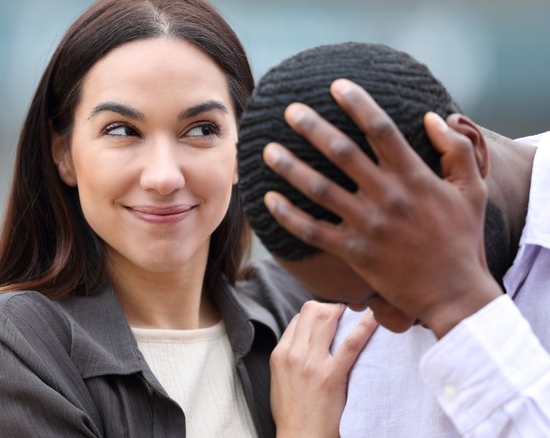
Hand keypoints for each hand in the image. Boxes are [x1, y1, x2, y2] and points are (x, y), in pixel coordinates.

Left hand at [263, 79, 501, 336]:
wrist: (454, 293)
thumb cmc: (462, 239)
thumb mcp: (473, 190)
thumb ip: (457, 150)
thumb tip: (432, 117)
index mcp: (414, 176)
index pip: (380, 129)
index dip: (357, 103)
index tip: (336, 85)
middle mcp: (386, 195)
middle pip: (340, 152)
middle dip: (312, 127)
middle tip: (289, 109)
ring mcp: (366, 224)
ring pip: (319, 189)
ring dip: (290, 167)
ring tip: (268, 150)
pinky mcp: (352, 251)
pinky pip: (312, 230)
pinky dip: (288, 215)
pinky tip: (269, 199)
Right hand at [271, 301, 376, 437]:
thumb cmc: (292, 414)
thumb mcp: (279, 379)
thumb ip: (290, 357)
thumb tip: (305, 342)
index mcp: (280, 354)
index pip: (298, 319)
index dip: (316, 315)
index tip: (331, 320)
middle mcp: (293, 354)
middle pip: (311, 311)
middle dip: (331, 306)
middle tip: (348, 312)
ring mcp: (311, 363)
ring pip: (327, 317)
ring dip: (345, 310)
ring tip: (360, 311)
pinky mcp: (331, 375)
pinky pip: (350, 344)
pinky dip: (365, 327)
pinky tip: (376, 318)